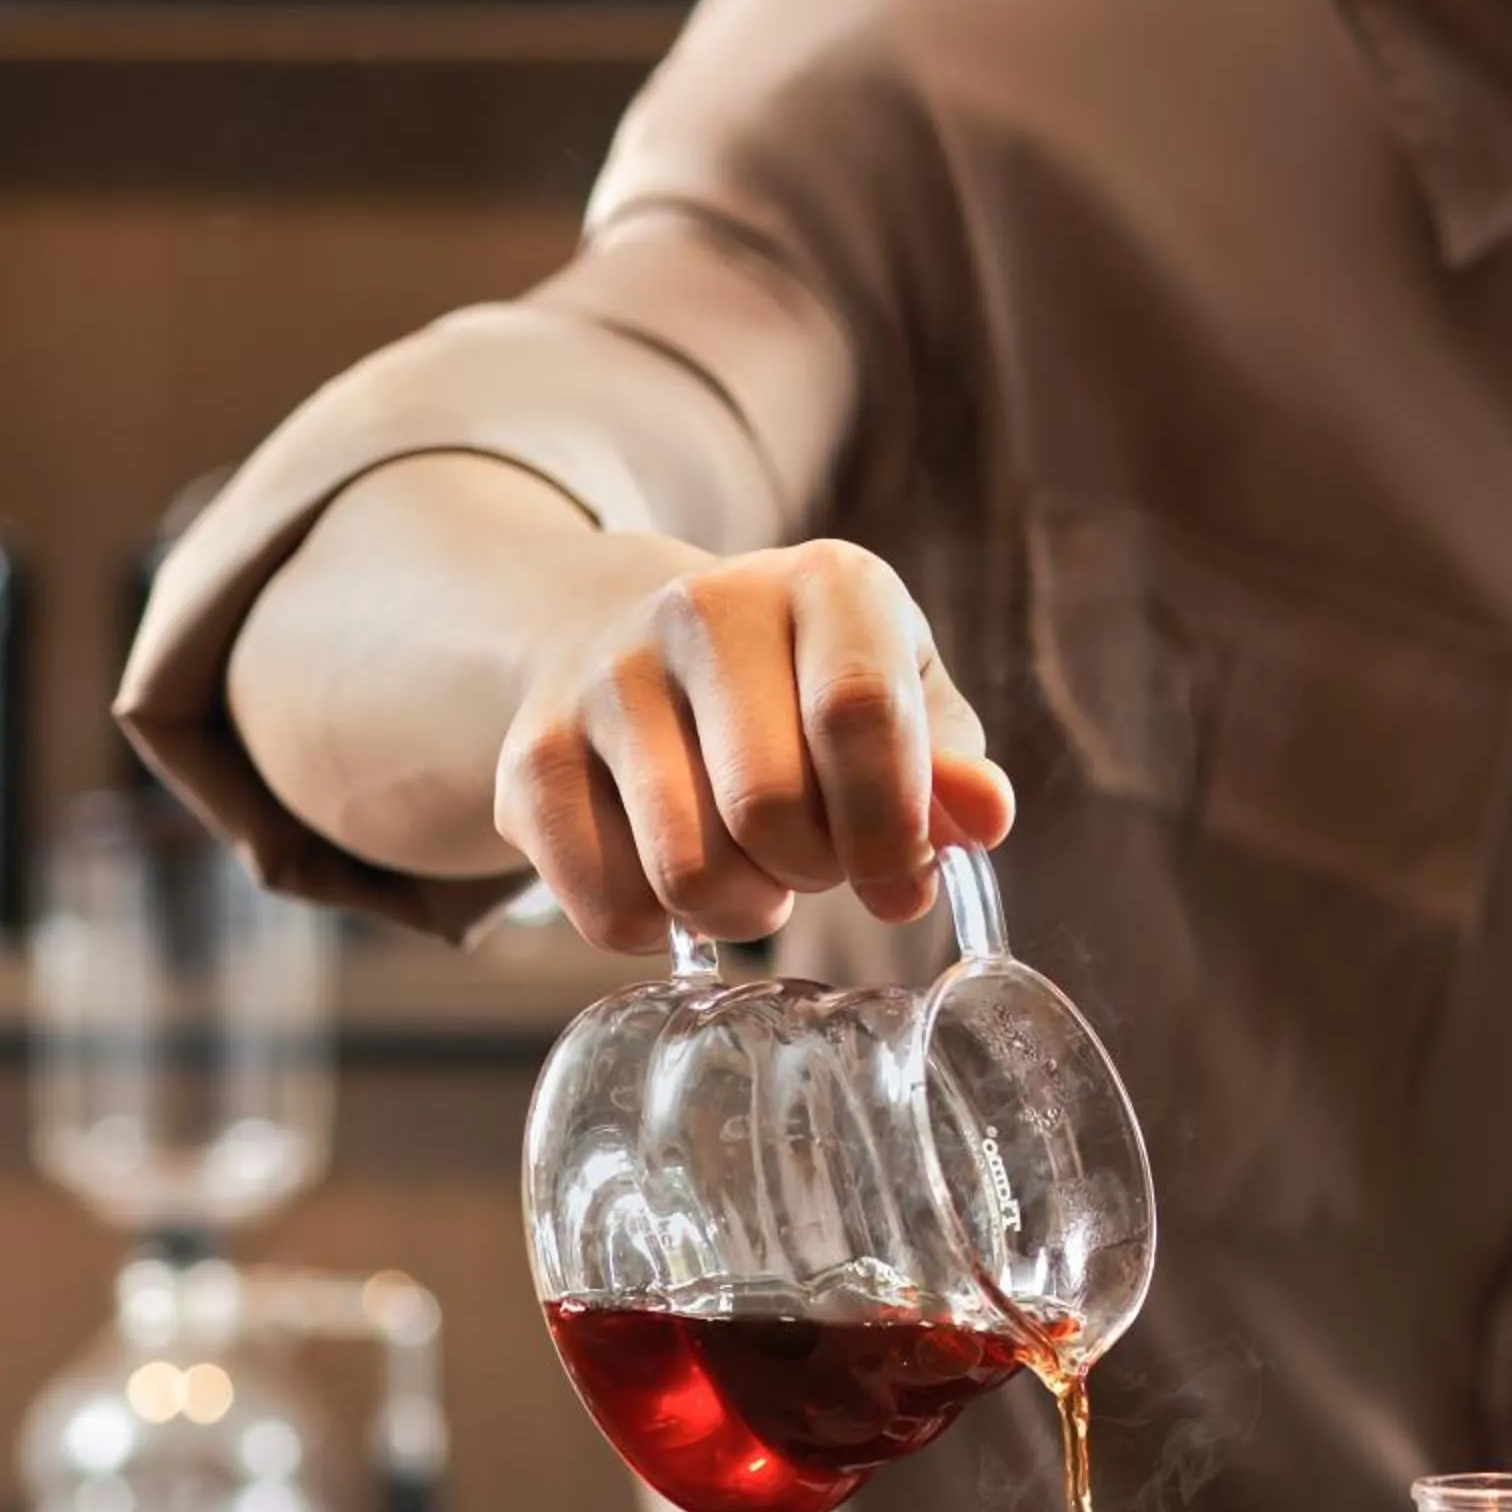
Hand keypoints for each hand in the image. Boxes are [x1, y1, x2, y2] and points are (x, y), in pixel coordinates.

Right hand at [494, 538, 1014, 952]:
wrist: (632, 641)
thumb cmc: (802, 688)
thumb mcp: (900, 698)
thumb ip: (947, 763)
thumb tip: (981, 817)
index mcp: (823, 582)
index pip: (858, 712)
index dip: (888, 827)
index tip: (900, 880)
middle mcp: (700, 606)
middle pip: (769, 807)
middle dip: (814, 872)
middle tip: (817, 861)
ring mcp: (603, 677)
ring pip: (687, 871)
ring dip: (743, 909)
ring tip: (755, 871)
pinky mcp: (530, 756)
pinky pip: (609, 907)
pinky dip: (656, 929)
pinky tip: (672, 878)